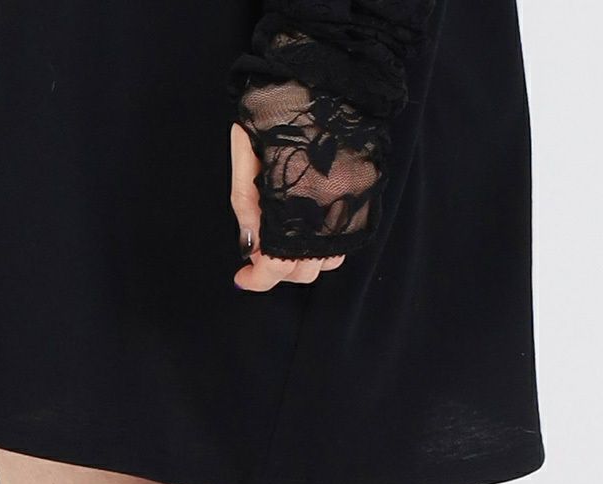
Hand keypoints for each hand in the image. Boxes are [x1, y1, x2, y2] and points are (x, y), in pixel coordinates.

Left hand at [230, 125, 345, 290]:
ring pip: (324, 263)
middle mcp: (324, 223)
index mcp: (292, 213)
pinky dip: (323, 247)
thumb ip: (245, 205)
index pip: (275, 270)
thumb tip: (248, 246)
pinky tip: (306, 229)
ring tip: (283, 237)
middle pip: (301, 274)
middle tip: (259, 251)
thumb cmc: (278, 117)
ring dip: (301, 261)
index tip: (241, 279)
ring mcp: (346, 217)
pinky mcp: (361, 208)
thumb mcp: (248, 159)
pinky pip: (342, 245)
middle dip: (277, 271)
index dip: (256, 280)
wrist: (325, 84)